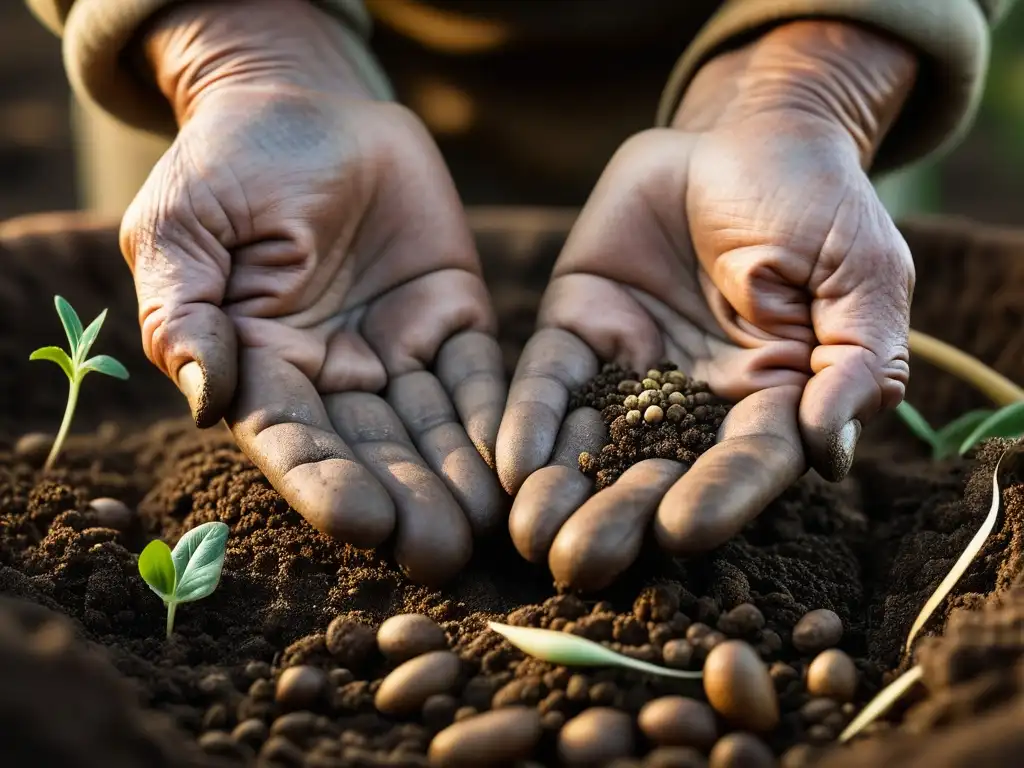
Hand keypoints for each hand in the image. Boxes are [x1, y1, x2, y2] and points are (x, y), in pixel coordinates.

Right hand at [121, 0, 505, 583]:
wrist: (308, 104)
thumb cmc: (230, 163)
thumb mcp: (183, 225)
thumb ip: (183, 308)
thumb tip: (200, 390)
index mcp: (261, 364)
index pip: (291, 437)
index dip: (324, 480)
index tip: (360, 522)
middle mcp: (333, 374)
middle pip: (371, 449)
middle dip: (405, 501)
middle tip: (440, 552)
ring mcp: (397, 349)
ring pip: (431, 426)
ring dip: (458, 476)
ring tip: (487, 524)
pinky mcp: (452, 318)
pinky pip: (478, 375)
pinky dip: (498, 416)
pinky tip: (521, 458)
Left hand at [497, 21, 917, 589]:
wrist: (747, 132)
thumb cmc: (819, 202)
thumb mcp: (863, 275)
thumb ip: (856, 361)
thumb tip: (829, 449)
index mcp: (771, 399)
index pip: (744, 464)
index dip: (717, 497)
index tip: (680, 531)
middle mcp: (694, 400)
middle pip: (655, 473)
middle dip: (617, 518)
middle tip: (577, 563)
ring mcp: (631, 366)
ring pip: (593, 440)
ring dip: (561, 488)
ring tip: (528, 531)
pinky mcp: (579, 326)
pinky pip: (549, 379)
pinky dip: (529, 419)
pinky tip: (507, 462)